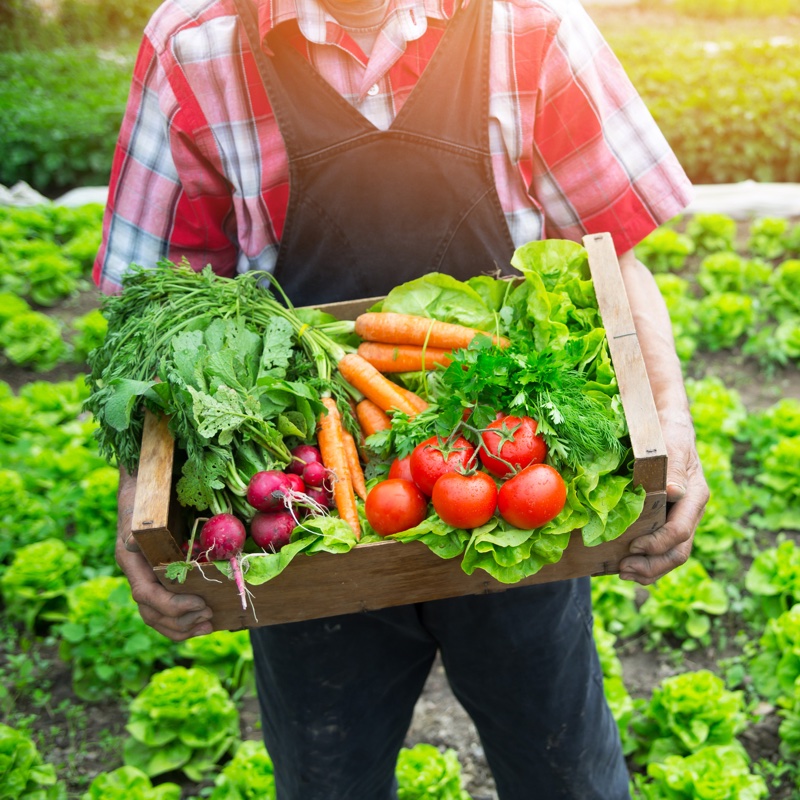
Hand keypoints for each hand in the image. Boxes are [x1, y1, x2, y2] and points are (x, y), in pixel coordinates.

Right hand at [117, 468, 213, 639]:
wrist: (142, 488)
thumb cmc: (145, 498)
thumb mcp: (142, 510)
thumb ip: (138, 528)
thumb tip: (132, 542)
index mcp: (131, 563)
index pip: (146, 596)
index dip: (172, 606)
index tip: (200, 604)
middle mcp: (137, 575)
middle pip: (152, 613)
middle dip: (180, 621)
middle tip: (209, 616)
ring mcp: (146, 578)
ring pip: (157, 615)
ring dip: (182, 626)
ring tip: (208, 624)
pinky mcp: (159, 578)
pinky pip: (166, 606)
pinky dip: (182, 617)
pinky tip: (203, 619)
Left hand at [618, 413, 708, 585]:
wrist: (664, 426)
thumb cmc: (667, 433)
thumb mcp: (672, 445)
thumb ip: (674, 469)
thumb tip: (674, 493)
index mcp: (695, 497)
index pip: (680, 531)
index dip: (657, 544)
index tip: (633, 547)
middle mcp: (688, 512)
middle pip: (677, 551)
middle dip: (651, 566)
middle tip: (623, 569)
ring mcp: (677, 518)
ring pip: (670, 555)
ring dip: (648, 569)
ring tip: (623, 572)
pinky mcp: (663, 519)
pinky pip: (659, 548)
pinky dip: (644, 560)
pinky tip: (623, 565)